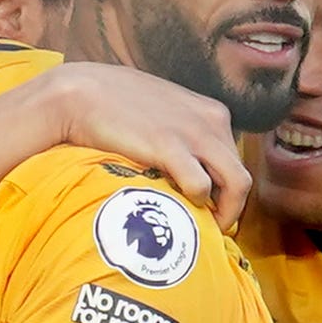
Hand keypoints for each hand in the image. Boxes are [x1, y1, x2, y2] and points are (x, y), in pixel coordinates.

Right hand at [38, 63, 252, 229]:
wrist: (80, 93)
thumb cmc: (117, 106)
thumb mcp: (165, 114)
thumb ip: (183, 135)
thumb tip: (189, 168)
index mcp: (213, 114)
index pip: (236, 161)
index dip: (227, 191)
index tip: (212, 210)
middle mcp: (212, 122)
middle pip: (241, 176)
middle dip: (231, 208)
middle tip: (209, 229)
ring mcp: (194, 134)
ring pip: (237, 184)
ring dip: (225, 212)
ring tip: (205, 229)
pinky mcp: (170, 147)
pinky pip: (202, 186)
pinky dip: (197, 203)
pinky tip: (179, 208)